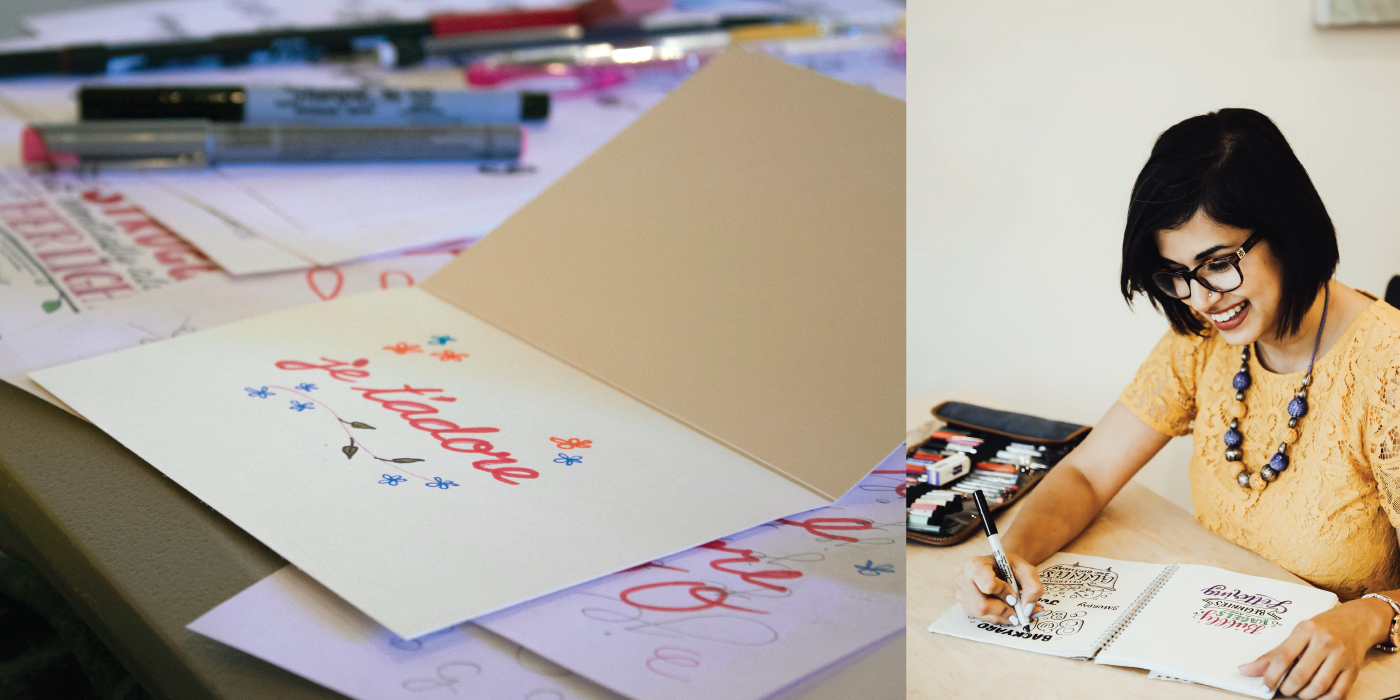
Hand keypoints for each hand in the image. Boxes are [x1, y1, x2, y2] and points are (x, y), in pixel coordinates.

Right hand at [954, 554, 1043, 626]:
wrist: (1001, 567)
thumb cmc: (1010, 566)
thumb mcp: (1026, 570)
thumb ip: (1033, 587)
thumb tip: (1027, 609)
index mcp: (974, 565)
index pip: (988, 586)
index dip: (1004, 593)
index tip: (1014, 594)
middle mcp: (963, 580)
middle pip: (982, 606)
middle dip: (1004, 610)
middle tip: (1017, 607)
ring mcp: (963, 595)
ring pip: (984, 615)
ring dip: (1004, 615)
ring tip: (1016, 609)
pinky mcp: (967, 607)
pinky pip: (985, 619)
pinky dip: (1000, 617)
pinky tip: (1007, 609)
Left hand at [1238, 597, 1390, 699]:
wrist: (1357, 621)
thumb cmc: (1322, 628)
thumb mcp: (1297, 634)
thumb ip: (1273, 654)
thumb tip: (1245, 670)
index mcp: (1306, 629)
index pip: (1284, 656)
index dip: (1271, 675)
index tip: (1265, 686)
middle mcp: (1325, 641)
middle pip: (1300, 675)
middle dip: (1287, 689)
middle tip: (1284, 690)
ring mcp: (1341, 656)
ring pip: (1318, 686)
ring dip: (1304, 696)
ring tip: (1299, 693)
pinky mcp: (1354, 669)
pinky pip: (1337, 693)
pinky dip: (1323, 699)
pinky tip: (1316, 696)